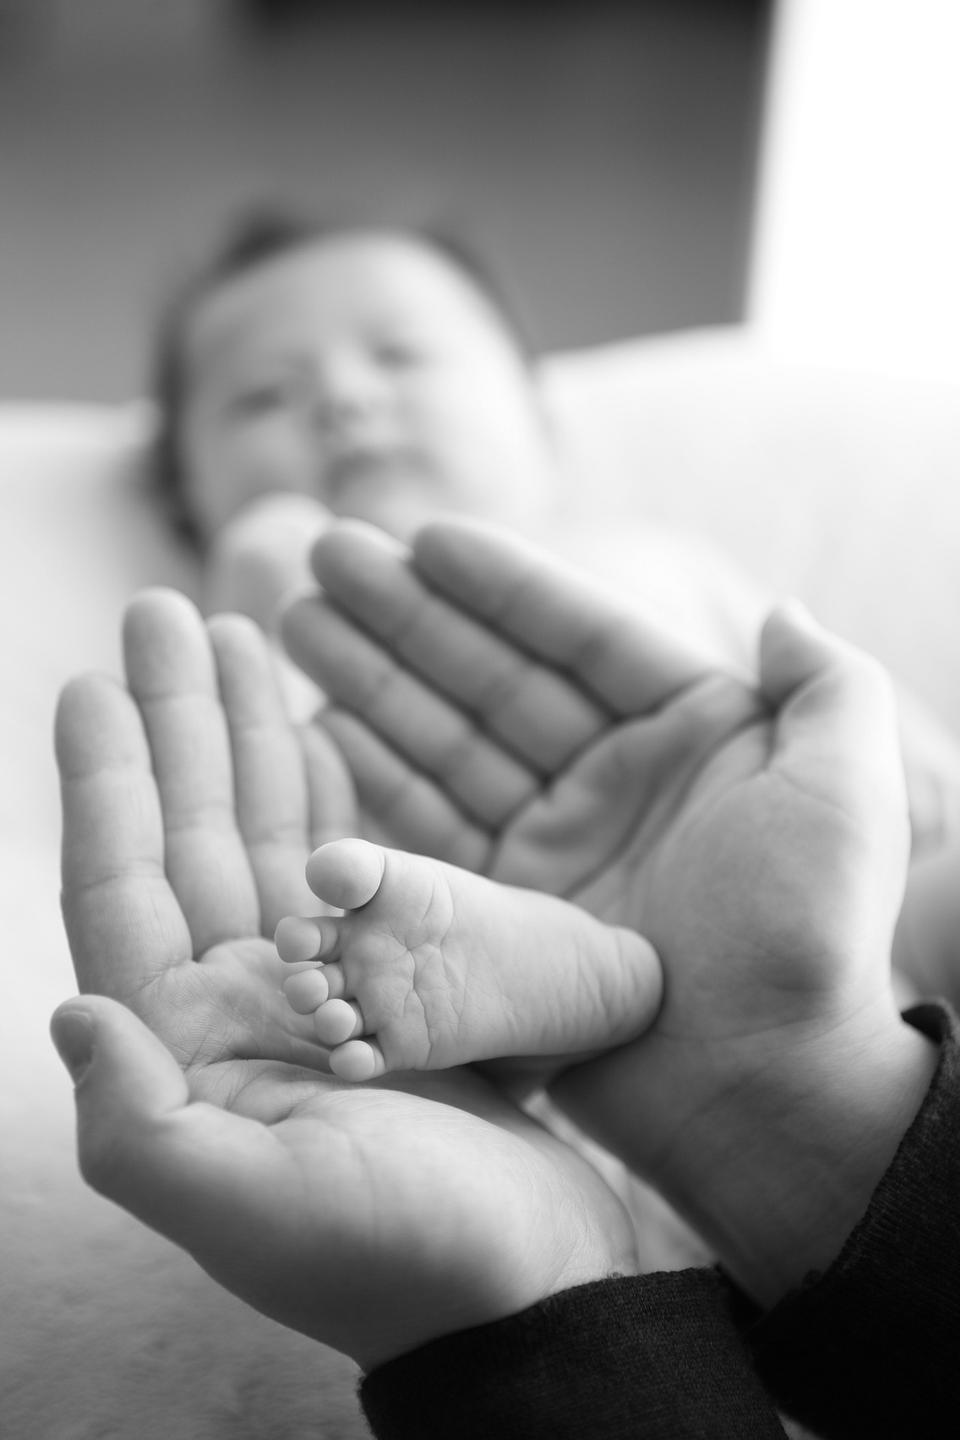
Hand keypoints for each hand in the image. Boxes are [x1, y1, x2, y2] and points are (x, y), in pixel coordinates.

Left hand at [54, 588, 634, 1367]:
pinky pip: (339, 867)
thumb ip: (145, 1129)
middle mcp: (235, 1010)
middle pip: (189, 836)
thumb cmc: (401, 1255)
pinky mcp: (381, 984)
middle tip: (171, 614)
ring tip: (241, 637)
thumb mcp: (258, 1209)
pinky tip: (316, 730)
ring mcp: (308, 991)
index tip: (92, 682)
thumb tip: (73, 1011)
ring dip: (247, 739)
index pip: (122, 891)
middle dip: (177, 723)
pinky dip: (325, 793)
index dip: (105, 783)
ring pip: (262, 837)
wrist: (523, 1286)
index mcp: (189, 1051)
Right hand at [282, 520, 937, 1300]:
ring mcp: (557, 848)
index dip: (502, 587)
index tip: (425, 537)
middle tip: (324, 557)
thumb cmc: (810, 938)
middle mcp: (615, 784)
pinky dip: (375, 776)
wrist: (763, 1089)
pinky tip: (320, 722)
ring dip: (372, 681)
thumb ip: (825, 687)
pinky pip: (430, 828)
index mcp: (693, 738)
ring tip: (294, 620)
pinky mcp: (508, 914)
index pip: (580, 639)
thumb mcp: (847, 792)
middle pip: (494, 680)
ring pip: (448, 744)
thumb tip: (783, 606)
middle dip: (407, 617)